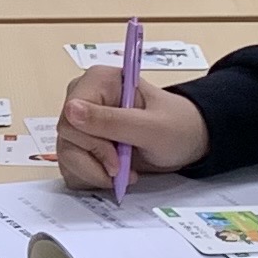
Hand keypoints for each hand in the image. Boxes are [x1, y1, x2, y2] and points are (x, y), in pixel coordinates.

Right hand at [56, 63, 207, 190]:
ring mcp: (82, 120)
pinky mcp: (84, 141)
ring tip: (122, 173)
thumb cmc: (178, 127)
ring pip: (66, 154)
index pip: (70, 115)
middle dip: (93, 161)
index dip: (90, 143)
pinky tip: (114, 174)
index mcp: (99, 80)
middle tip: (122, 169)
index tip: (116, 161)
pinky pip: (71, 164)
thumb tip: (70, 111)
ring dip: (93, 172)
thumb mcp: (150, 128)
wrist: (190, 140)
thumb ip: (111, 120)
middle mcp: (84, 97)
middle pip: (66, 137)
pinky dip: (91, 176)